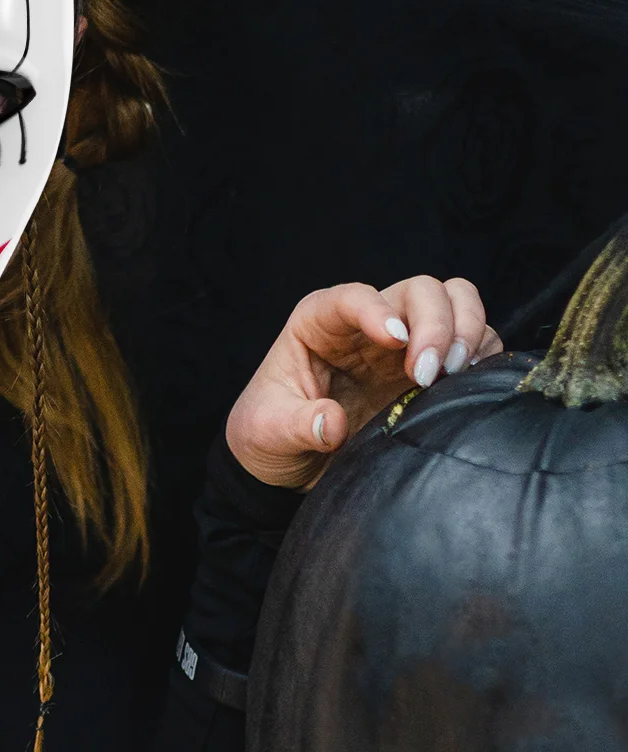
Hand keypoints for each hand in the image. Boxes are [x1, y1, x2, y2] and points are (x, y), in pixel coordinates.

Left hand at [226, 277, 500, 488]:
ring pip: (454, 302)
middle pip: (419, 290)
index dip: (375, 309)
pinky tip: (470, 384)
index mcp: (319, 323)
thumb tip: (331, 423)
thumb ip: (295, 425)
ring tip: (453, 375)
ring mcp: (404, 345)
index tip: (396, 340)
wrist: (292, 462)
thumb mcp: (267, 431)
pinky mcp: (432, 370)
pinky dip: (483, 354)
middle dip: (434, 322)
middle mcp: (367, 323)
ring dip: (466, 332)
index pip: (352, 296)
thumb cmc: (270, 433)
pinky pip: (474, 342)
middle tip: (429, 373)